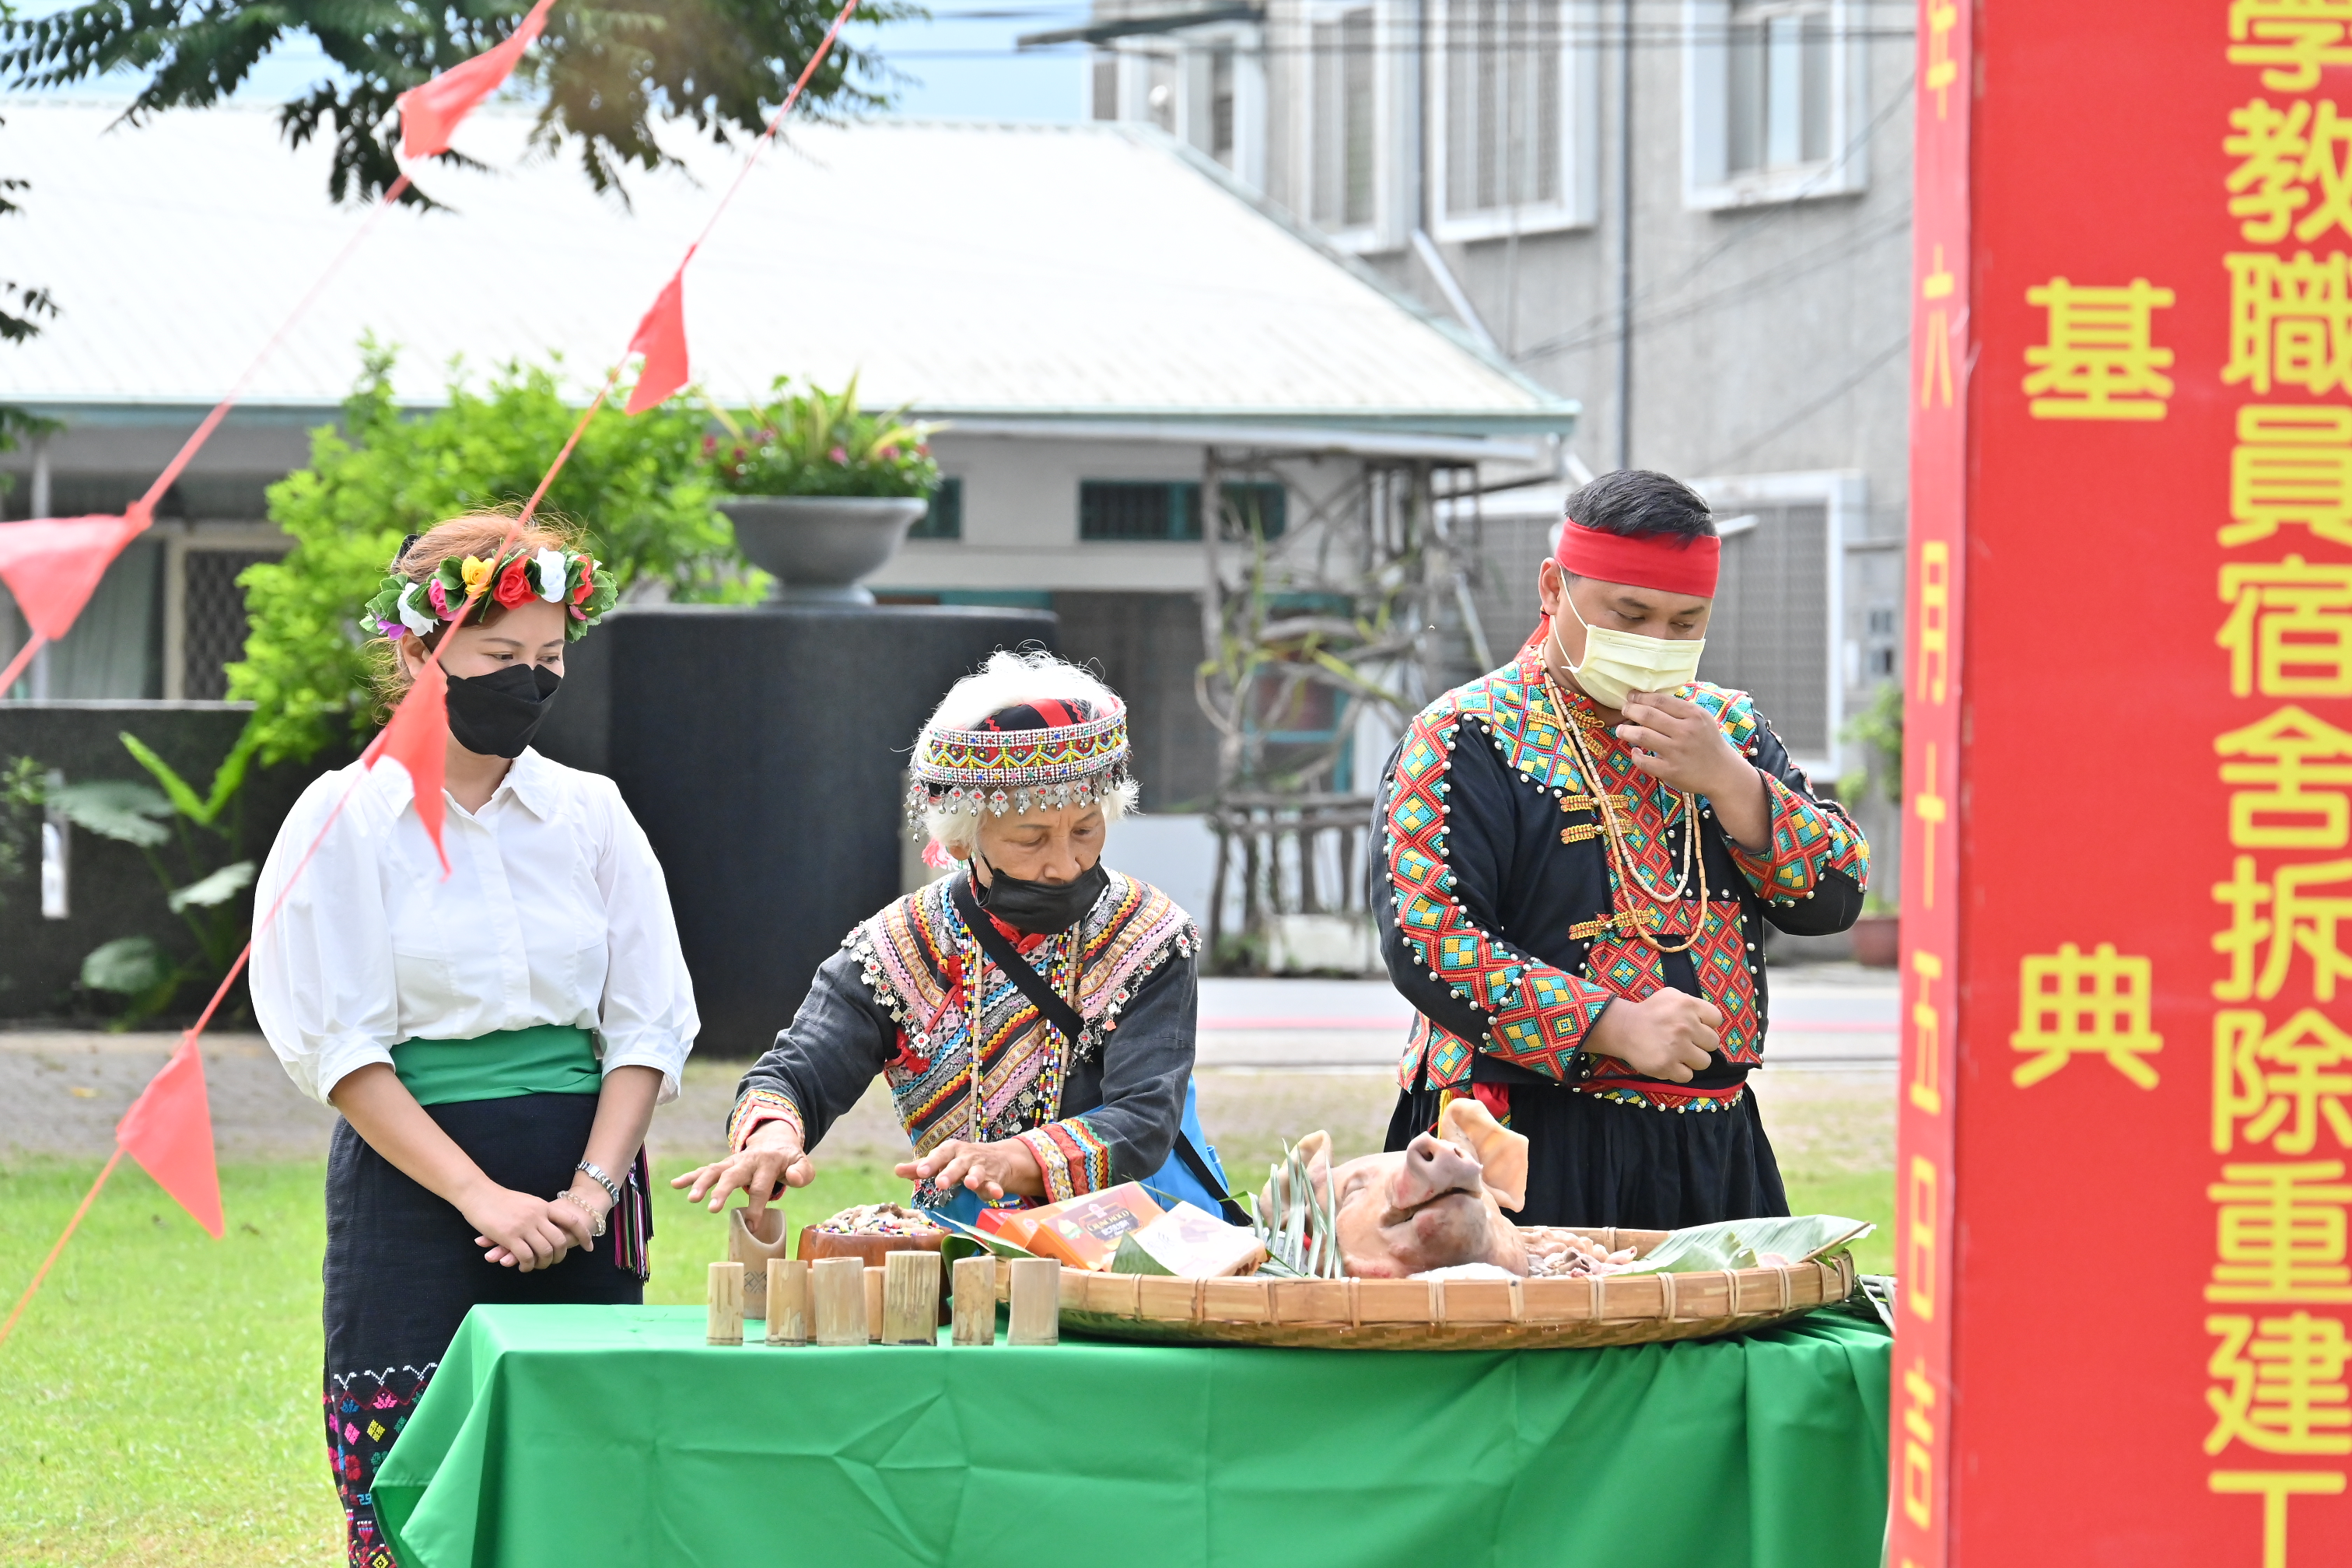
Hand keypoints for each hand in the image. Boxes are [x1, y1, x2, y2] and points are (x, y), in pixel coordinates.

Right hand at [463, 1184, 575, 1271]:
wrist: (478, 1194)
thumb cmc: (500, 1199)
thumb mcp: (527, 1202)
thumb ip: (540, 1212)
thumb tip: (551, 1224)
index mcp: (544, 1206)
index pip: (571, 1220)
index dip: (583, 1234)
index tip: (589, 1246)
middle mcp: (537, 1216)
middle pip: (560, 1240)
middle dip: (560, 1255)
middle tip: (554, 1261)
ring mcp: (524, 1226)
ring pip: (545, 1251)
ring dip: (543, 1263)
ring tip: (537, 1265)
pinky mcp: (509, 1236)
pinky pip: (526, 1256)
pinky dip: (527, 1265)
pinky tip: (523, 1266)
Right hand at [671, 1120, 811, 1223]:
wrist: (776, 1141)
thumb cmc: (789, 1161)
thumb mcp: (803, 1164)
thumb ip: (802, 1173)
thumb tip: (791, 1179)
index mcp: (768, 1162)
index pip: (761, 1186)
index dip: (757, 1206)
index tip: (752, 1225)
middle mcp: (747, 1160)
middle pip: (733, 1175)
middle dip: (722, 1191)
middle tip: (711, 1208)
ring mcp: (733, 1162)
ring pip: (715, 1170)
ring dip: (701, 1183)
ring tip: (692, 1199)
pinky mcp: (724, 1165)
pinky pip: (705, 1170)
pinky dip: (690, 1176)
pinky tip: (675, 1184)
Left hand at [894, 1138, 1044, 1202]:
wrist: (997, 1157)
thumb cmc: (960, 1160)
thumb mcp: (941, 1160)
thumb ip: (920, 1167)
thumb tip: (897, 1170)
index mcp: (950, 1151)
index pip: (939, 1155)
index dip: (930, 1163)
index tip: (920, 1172)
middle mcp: (965, 1157)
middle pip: (957, 1164)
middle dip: (950, 1173)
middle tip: (940, 1184)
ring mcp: (980, 1168)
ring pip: (977, 1173)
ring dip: (974, 1177)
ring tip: (970, 1184)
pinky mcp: (994, 1180)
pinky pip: (994, 1185)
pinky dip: (995, 1189)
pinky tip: (997, 1195)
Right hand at [1587, 989, 1721, 1082]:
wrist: (1623, 1028)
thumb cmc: (1651, 1012)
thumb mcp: (1671, 996)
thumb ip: (1693, 1004)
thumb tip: (1710, 1021)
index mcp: (1687, 1005)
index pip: (1716, 1019)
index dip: (1708, 1024)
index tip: (1696, 1027)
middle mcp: (1685, 1026)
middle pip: (1713, 1043)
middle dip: (1701, 1043)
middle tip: (1686, 1042)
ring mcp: (1676, 1048)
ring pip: (1704, 1062)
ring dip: (1693, 1060)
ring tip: (1678, 1054)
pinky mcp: (1666, 1066)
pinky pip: (1687, 1076)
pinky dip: (1679, 1072)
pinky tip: (1670, 1062)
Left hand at [1612, 691, 1747, 795]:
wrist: (1722, 773)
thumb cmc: (1708, 742)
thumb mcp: (1702, 719)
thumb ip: (1680, 709)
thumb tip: (1650, 697)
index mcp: (1693, 715)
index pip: (1660, 700)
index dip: (1640, 696)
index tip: (1630, 696)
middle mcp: (1685, 731)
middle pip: (1647, 715)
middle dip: (1630, 710)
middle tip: (1624, 710)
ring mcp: (1677, 752)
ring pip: (1641, 736)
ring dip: (1625, 731)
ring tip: (1620, 730)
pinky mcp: (1670, 770)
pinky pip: (1644, 761)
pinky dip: (1635, 755)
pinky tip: (1635, 751)